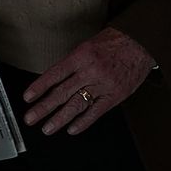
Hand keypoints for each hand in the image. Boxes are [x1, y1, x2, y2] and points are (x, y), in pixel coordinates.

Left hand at [23, 27, 154, 136]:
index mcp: (82, 55)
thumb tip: (56, 79)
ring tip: (47, 128)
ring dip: (60, 119)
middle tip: (30, 118)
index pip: (55, 74)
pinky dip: (83, 122)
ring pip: (77, 104)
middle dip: (44, 107)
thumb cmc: (115, 41)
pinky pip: (96, 112)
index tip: (28, 98)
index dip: (40, 87)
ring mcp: (103, 84)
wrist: (142, 42)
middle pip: (62, 92)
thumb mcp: (89, 44)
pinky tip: (72, 129)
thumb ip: (74, 62)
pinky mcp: (115, 95)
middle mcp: (90, 71)